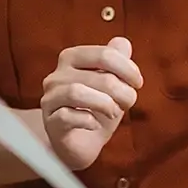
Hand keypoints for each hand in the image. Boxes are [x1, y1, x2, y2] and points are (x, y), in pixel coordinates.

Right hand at [40, 37, 141, 170]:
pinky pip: (68, 116)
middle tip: (128, 103)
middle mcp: (57, 75)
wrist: (81, 143)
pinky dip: (88, 121)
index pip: (104, 54)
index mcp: (72, 58)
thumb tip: (123, 43)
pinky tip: (95, 125)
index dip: (127, 69)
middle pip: (98, 76)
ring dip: (105, 104)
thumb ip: (118, 62)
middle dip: (121, 91)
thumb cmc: (97, 111)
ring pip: (77, 92)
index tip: (137, 83)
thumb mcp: (114, 84)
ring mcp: (50, 98)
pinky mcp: (50, 121)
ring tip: (114, 112)